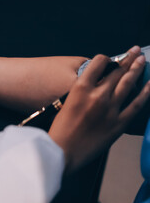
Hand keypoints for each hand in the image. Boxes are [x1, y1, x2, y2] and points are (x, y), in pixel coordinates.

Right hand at [48, 46, 149, 172]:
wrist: (63, 150)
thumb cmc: (60, 129)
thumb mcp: (65, 102)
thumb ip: (82, 92)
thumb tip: (94, 85)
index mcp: (81, 88)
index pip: (98, 63)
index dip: (106, 58)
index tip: (110, 58)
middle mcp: (98, 95)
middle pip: (117, 71)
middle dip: (127, 59)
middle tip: (134, 52)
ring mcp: (111, 109)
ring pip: (128, 83)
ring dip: (137, 69)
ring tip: (142, 59)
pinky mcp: (119, 122)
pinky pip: (136, 104)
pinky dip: (145, 92)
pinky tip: (149, 84)